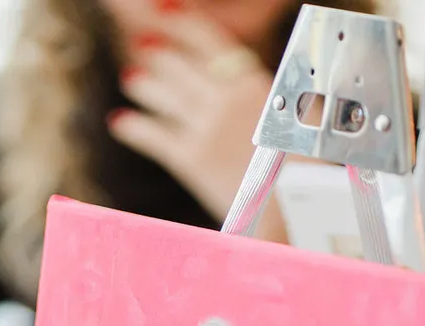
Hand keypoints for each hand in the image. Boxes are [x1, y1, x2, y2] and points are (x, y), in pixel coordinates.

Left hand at [110, 9, 287, 238]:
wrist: (294, 207)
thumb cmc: (305, 166)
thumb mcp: (304, 116)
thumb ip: (287, 91)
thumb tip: (291, 75)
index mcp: (253, 81)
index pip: (209, 40)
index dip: (182, 24)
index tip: (163, 12)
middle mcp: (226, 99)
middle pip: (180, 65)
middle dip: (158, 53)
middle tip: (144, 47)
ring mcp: (206, 128)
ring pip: (162, 96)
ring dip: (143, 85)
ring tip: (130, 78)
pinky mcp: (192, 160)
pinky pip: (152, 136)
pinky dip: (133, 128)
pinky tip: (118, 123)